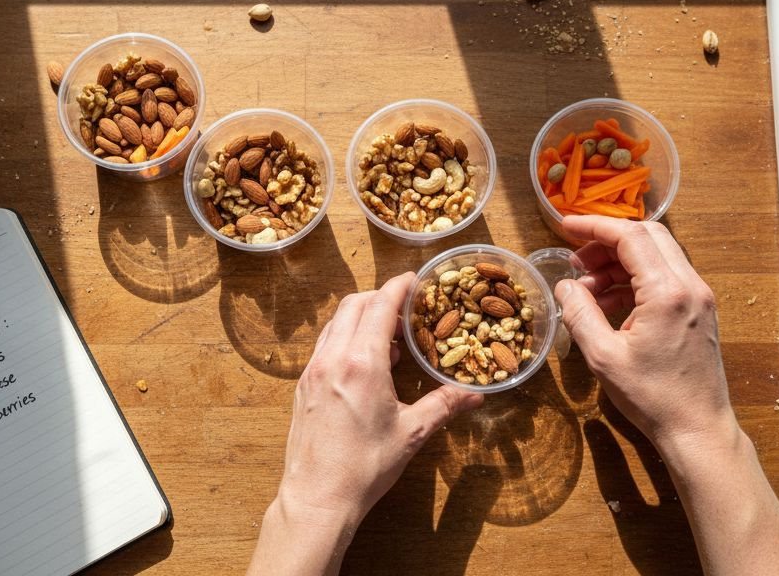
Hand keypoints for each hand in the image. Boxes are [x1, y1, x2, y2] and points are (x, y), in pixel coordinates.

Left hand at [249, 273, 482, 574]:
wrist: (318, 498)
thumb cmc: (364, 467)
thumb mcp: (412, 433)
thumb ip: (444, 405)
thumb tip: (475, 395)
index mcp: (362, 362)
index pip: (380, 306)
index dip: (399, 287)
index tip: (414, 281)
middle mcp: (333, 357)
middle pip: (354, 305)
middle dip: (381, 298)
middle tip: (406, 309)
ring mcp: (313, 370)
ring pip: (336, 323)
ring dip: (361, 317)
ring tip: (390, 336)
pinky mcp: (303, 385)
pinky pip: (325, 345)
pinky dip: (346, 338)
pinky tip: (366, 362)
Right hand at [555, 216, 736, 456]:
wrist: (697, 428)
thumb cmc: (653, 398)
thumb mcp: (603, 357)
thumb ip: (580, 313)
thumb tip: (565, 286)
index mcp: (667, 292)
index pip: (630, 236)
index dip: (594, 226)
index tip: (566, 227)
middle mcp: (690, 286)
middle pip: (648, 237)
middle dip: (607, 242)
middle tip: (577, 261)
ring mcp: (699, 297)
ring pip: (657, 255)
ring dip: (620, 263)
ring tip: (588, 290)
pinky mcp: (699, 310)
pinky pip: (665, 277)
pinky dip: (635, 280)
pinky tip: (610, 304)